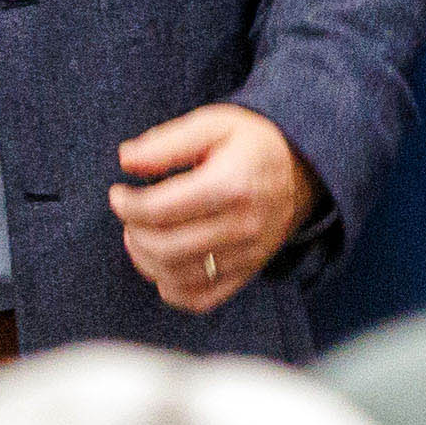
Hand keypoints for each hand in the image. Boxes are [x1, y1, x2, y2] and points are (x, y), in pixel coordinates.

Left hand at [109, 104, 313, 317]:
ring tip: (143, 234)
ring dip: (145, 259)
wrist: (306, 169)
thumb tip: (126, 161)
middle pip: (164, 247)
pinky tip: (164, 262)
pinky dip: (170, 287)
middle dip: (133, 231)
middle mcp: (244, 225)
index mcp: (232, 184)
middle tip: (131, 213)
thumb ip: (167, 142)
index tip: (119, 192)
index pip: (159, 210)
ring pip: (175, 277)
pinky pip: (198, 299)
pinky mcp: (248, 272)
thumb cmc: (251, 143)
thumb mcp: (213, 125)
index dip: (125, 204)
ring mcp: (248, 254)